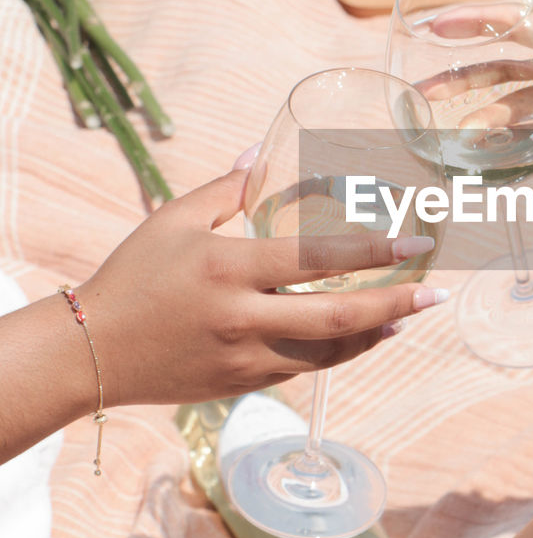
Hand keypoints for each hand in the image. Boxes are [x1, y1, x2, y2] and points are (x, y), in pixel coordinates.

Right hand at [77, 168, 445, 407]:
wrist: (91, 352)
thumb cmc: (132, 275)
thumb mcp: (173, 220)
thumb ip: (226, 188)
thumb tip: (262, 153)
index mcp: (228, 268)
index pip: (317, 260)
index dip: (373, 252)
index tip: (414, 243)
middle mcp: (243, 317)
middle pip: (339, 316)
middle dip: (396, 302)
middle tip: (436, 292)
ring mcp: (245, 357)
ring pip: (329, 351)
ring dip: (376, 333)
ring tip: (409, 314)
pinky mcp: (243, 384)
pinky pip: (305, 368)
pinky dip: (341, 353)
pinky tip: (363, 337)